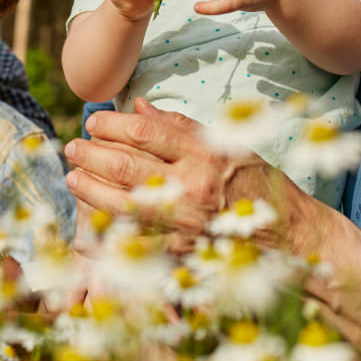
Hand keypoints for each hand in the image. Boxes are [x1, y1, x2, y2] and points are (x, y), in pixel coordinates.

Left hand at [62, 100, 308, 253]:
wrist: (287, 235)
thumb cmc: (257, 184)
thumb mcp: (229, 143)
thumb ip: (182, 126)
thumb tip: (139, 107)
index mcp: (203, 154)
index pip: (144, 131)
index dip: (111, 124)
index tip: (94, 122)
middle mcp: (192, 187)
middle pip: (124, 165)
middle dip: (90, 154)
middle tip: (73, 146)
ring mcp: (184, 223)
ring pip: (120, 203)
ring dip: (89, 189)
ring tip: (73, 176)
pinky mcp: (180, 253)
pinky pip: (133, 245)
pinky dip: (104, 239)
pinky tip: (85, 230)